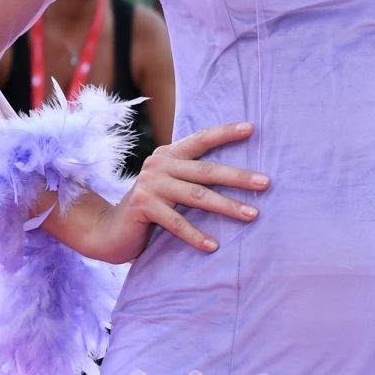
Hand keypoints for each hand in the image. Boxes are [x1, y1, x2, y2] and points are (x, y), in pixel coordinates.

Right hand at [83, 121, 268, 263]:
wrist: (108, 230)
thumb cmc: (149, 209)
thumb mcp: (169, 186)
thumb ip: (190, 177)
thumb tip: (237, 176)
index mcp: (168, 154)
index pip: (201, 139)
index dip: (225, 133)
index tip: (251, 128)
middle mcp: (159, 164)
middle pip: (207, 170)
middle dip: (239, 177)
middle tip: (266, 183)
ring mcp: (150, 184)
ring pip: (197, 195)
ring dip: (227, 206)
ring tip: (252, 215)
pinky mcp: (143, 206)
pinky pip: (176, 223)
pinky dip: (196, 236)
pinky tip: (213, 246)